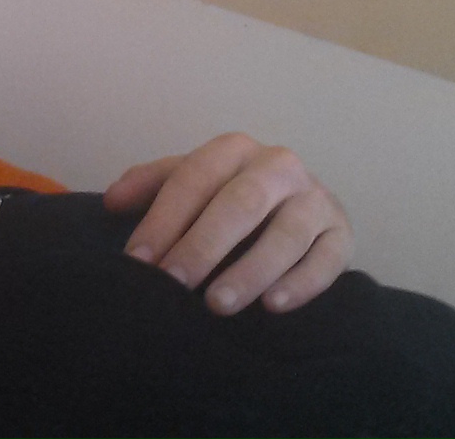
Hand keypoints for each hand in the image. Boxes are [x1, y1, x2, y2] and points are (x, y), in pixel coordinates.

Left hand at [103, 133, 352, 315]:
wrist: (300, 206)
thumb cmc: (233, 197)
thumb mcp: (192, 183)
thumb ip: (152, 185)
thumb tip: (112, 200)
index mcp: (235, 149)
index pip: (194, 177)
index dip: (164, 219)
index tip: (138, 261)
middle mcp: (279, 165)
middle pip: (241, 201)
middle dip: (204, 244)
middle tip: (174, 284)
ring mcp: (315, 197)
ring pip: (288, 232)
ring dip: (252, 269)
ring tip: (218, 304)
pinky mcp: (342, 232)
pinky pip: (327, 257)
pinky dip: (302, 283)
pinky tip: (273, 306)